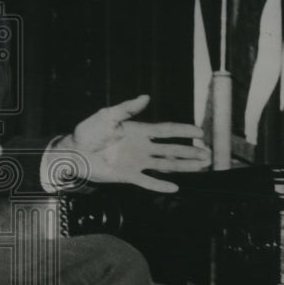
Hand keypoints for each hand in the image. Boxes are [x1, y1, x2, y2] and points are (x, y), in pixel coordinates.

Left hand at [58, 94, 209, 192]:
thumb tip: (146, 97)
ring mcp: (136, 162)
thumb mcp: (108, 115)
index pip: (166, 130)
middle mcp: (141, 147)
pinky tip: (175, 187)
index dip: (184, 131)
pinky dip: (160, 185)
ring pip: (166, 165)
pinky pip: (147, 182)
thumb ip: (128, 108)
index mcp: (139, 130)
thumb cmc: (88, 131)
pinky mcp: (128, 176)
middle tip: (210, 154)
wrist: (74, 152)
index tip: (200, 132)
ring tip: (203, 166)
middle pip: (172, 149)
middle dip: (191, 151)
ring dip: (184, 166)